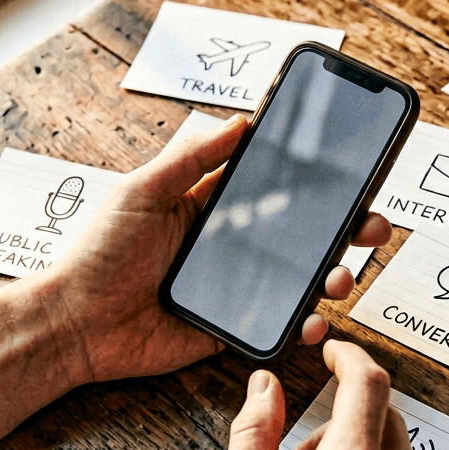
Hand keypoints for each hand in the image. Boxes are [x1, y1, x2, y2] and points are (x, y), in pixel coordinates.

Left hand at [40, 116, 391, 384]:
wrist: (75, 324)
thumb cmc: (99, 253)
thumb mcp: (142, 191)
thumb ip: (191, 159)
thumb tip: (241, 121)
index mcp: (212, 206)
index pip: (274, 186)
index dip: (315, 180)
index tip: (351, 170)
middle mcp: (231, 245)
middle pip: (302, 233)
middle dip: (345, 228)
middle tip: (373, 225)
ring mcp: (236, 288)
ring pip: (301, 279)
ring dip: (333, 275)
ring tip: (342, 276)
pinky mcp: (233, 328)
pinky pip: (279, 325)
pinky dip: (305, 324)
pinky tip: (314, 319)